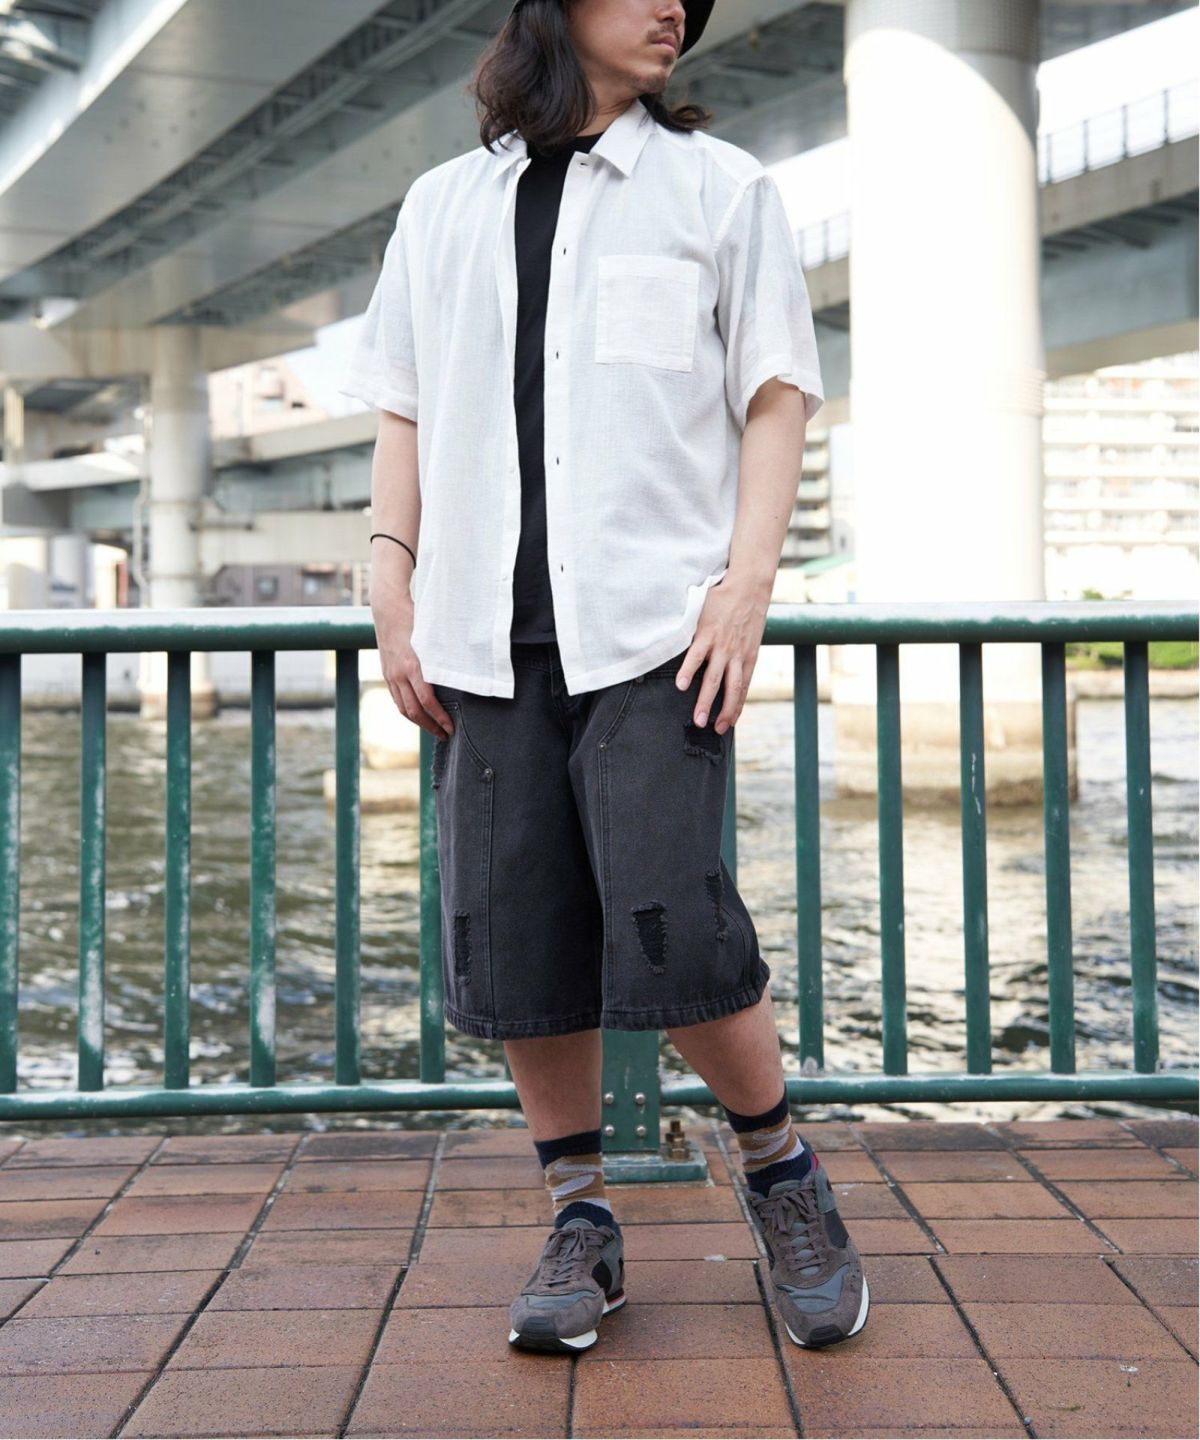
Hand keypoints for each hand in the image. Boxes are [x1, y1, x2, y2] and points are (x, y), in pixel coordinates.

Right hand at [374, 601, 454, 739]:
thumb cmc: (415, 618)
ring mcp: (390, 674)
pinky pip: (396, 698)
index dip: (439, 718)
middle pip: (414, 710)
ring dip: (418, 722)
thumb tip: (459, 676)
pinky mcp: (386, 673)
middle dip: (430, 726)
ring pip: (403, 708)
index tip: (451, 728)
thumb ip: (441, 658)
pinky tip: (418, 714)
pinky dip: (407, 710)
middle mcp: (398, 674)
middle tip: (445, 736)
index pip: (427, 701)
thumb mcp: (432, 638)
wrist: (387, 607)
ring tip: (433, 729)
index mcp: (412, 666)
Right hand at [674, 573, 768, 732]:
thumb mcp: (750, 637)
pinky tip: (680, 686)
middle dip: (721, 712)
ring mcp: (722, 646)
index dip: (734, 709)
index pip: (742, 689)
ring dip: (705, 700)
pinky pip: (696, 657)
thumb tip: (731, 669)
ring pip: (713, 679)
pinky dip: (688, 671)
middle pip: (729, 690)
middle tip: (711, 729)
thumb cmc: (747, 610)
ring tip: (697, 718)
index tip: (726, 725)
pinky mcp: (707, 633)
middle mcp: (736, 656)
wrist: (749, 586)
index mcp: (748, 658)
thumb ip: (740, 654)